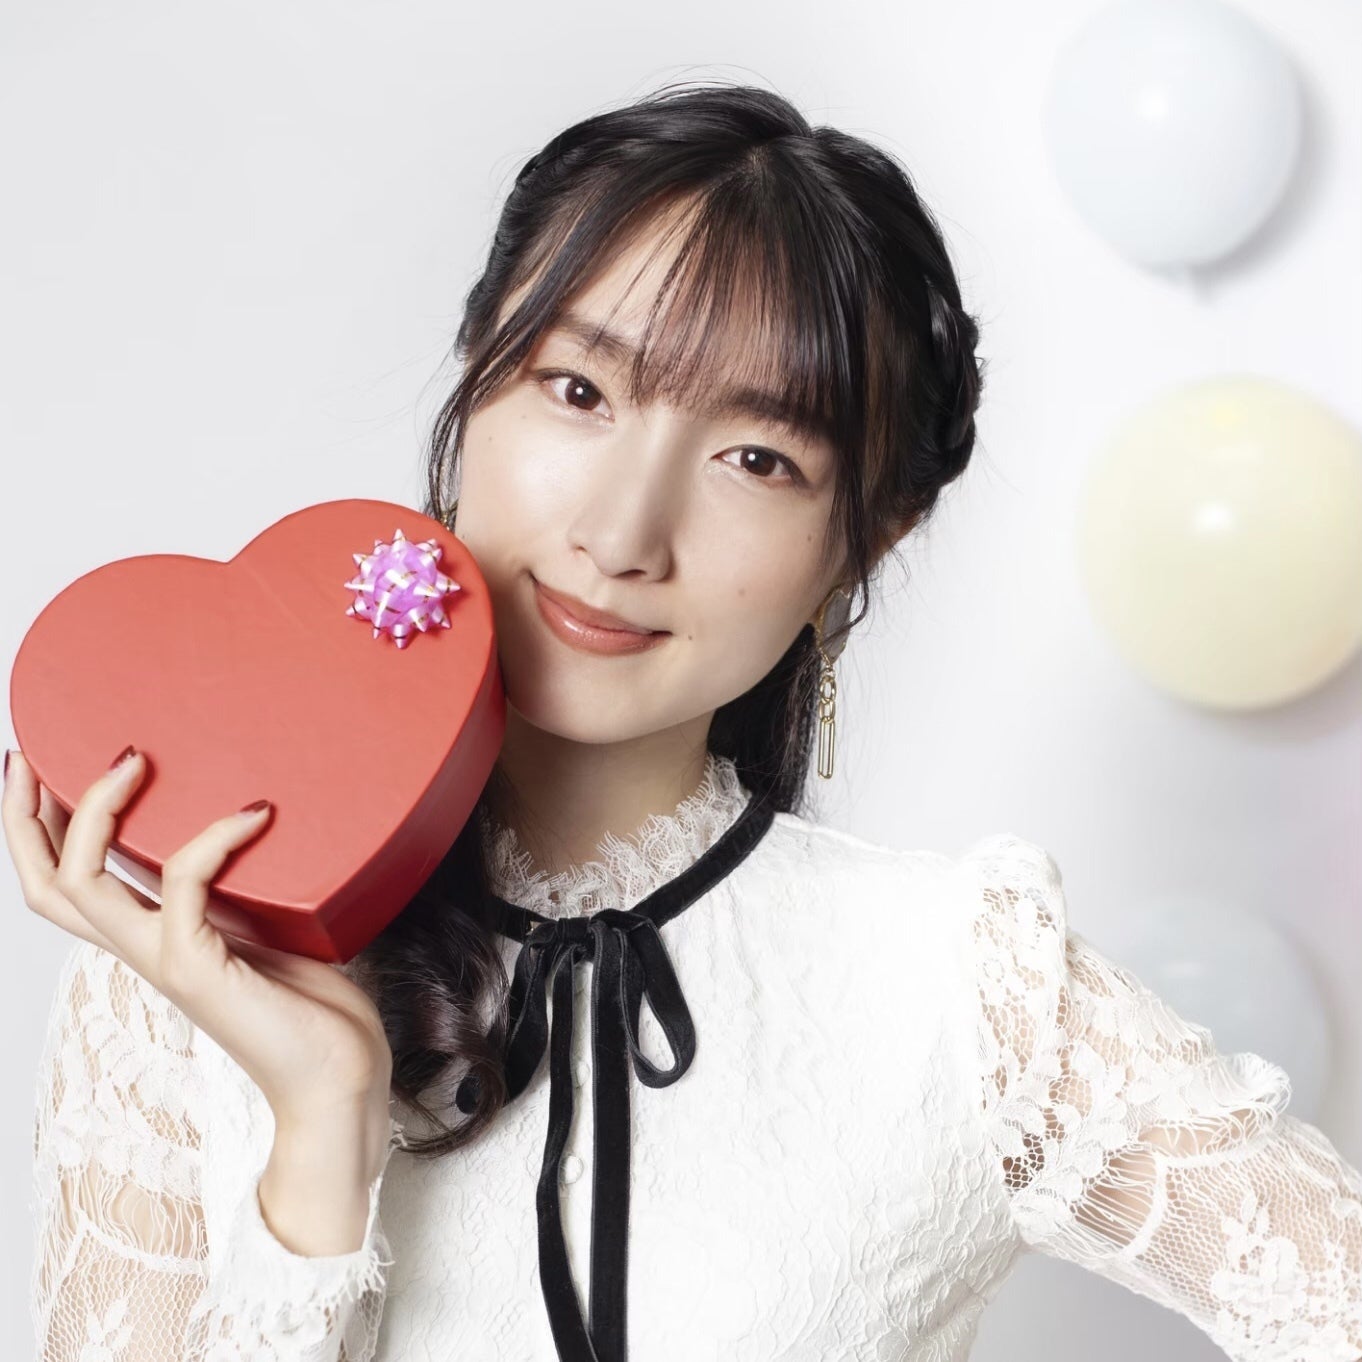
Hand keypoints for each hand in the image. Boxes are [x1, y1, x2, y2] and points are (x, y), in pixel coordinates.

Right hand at [2, 747, 393, 1129]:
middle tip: (30, 756)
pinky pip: (183, 886)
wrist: (337, 1082)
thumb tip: (262, 819)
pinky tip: (255, 813)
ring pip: (82, 884)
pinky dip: (213, 839)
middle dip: (24, 817)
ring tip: (135, 759)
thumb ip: (248, 888)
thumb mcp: (270, 926)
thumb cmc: (314, 1008)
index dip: (38, 830)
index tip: (38, 765)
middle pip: (47, 885)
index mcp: (154, 939)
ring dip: (98, 812)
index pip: (67, 886)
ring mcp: (165, 962)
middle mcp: (145, 951)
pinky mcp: (199, 969)